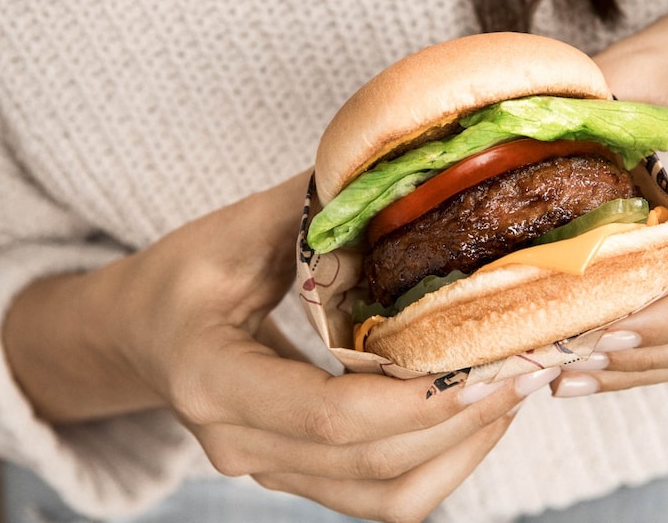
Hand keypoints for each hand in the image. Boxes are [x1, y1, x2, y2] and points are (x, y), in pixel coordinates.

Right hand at [3, 170, 557, 521]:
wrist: (141, 335)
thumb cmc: (180, 279)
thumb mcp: (232, 231)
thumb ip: (311, 210)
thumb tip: (399, 177)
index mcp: (213, 380)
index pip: (328, 414)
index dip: (414, 400)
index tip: (484, 363)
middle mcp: (239, 444)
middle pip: (372, 461)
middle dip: (462, 420)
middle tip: (526, 366)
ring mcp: (269, 471)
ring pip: (387, 494)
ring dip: (462, 449)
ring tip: (513, 390)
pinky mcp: (297, 476)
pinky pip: (381, 497)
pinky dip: (439, 465)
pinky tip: (474, 415)